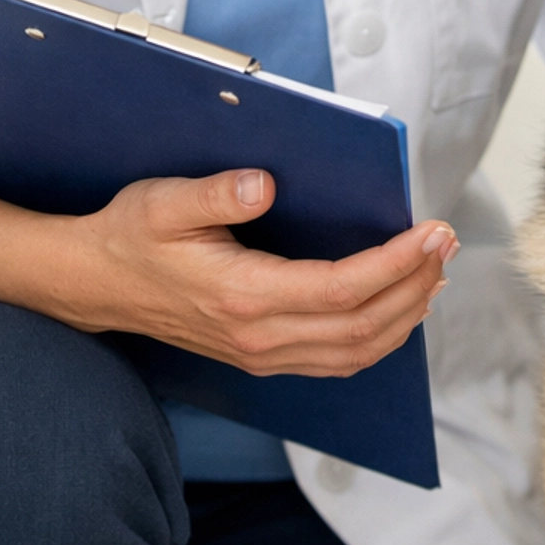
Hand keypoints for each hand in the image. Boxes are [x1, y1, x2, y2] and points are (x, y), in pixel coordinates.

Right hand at [69, 167, 458, 376]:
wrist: (97, 284)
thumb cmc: (132, 237)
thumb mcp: (163, 201)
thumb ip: (215, 193)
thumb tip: (265, 184)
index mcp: (243, 296)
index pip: (342, 287)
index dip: (396, 262)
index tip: (431, 232)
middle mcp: (259, 337)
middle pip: (362, 325)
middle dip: (415, 284)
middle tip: (447, 243)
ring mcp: (263, 355)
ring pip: (356, 351)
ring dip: (405, 314)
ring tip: (435, 271)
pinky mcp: (263, 358)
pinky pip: (336, 360)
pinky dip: (379, 337)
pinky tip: (398, 306)